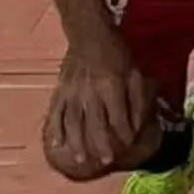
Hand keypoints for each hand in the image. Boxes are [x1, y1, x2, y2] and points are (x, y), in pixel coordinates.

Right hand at [44, 29, 149, 172]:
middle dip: (101, 144)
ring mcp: (73, 92)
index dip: (124, 133)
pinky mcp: (60, 90)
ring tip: (81, 160)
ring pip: (74, 123)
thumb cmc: (116, 52)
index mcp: (112, 86)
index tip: (128, 144)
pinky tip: (56, 145)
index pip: (118, 117)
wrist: (89, 33)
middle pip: (95, 124)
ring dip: (77, 143)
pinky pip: (56, 113)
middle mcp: (91, 92)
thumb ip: (138, 97)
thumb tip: (138, 122)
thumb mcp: (134, 70)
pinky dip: (55, 130)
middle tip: (106, 160)